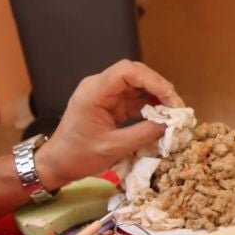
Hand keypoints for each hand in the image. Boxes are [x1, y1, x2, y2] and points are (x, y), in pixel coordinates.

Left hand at [34, 60, 183, 189]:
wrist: (58, 163)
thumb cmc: (79, 156)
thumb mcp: (113, 147)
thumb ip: (143, 134)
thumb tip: (170, 125)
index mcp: (94, 92)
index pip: (127, 71)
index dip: (152, 80)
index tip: (170, 98)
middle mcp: (99, 87)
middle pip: (135, 74)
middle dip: (158, 88)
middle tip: (176, 107)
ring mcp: (105, 95)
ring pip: (137, 86)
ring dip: (156, 97)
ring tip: (173, 113)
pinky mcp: (110, 105)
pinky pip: (134, 99)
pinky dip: (149, 107)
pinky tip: (161, 118)